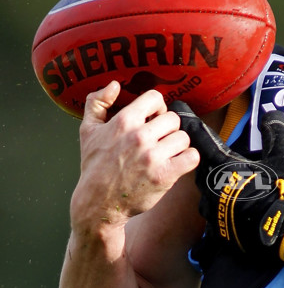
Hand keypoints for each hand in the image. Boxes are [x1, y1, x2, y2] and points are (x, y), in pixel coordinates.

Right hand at [71, 82, 199, 232]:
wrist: (98, 203)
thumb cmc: (94, 166)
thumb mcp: (87, 130)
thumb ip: (97, 102)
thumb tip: (115, 84)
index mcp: (124, 121)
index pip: (155, 98)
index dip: (158, 109)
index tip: (153, 121)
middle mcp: (139, 136)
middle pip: (173, 119)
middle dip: (168, 130)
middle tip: (159, 142)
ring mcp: (153, 156)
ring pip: (184, 137)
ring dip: (177, 146)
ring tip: (166, 154)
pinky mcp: (165, 175)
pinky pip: (192, 157)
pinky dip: (188, 159)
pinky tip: (176, 164)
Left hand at [169, 101, 283, 260]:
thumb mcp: (283, 157)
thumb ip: (275, 133)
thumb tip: (271, 115)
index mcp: (222, 165)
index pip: (200, 139)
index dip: (191, 124)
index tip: (180, 111)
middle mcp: (210, 187)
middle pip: (202, 169)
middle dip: (212, 166)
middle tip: (226, 166)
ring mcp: (212, 211)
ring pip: (207, 196)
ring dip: (217, 192)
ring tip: (235, 193)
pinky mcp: (217, 231)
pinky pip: (214, 219)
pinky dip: (222, 215)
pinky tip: (235, 216)